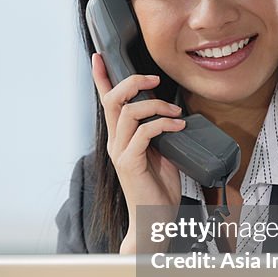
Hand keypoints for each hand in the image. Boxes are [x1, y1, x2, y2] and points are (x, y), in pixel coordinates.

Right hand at [91, 53, 184, 252]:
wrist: (154, 219)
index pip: (107, 102)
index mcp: (121, 137)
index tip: (99, 57)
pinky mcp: (130, 163)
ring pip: (129, 113)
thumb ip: (160, 133)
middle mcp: (116, 142)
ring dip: (156, 106)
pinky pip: (143, 133)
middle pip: (113, 100)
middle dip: (133, 82)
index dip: (101, 78)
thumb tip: (172, 112)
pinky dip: (163, 125)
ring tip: (176, 113)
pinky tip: (178, 127)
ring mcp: (121, 152)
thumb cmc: (159, 188)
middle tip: (154, 80)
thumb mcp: (162, 153)